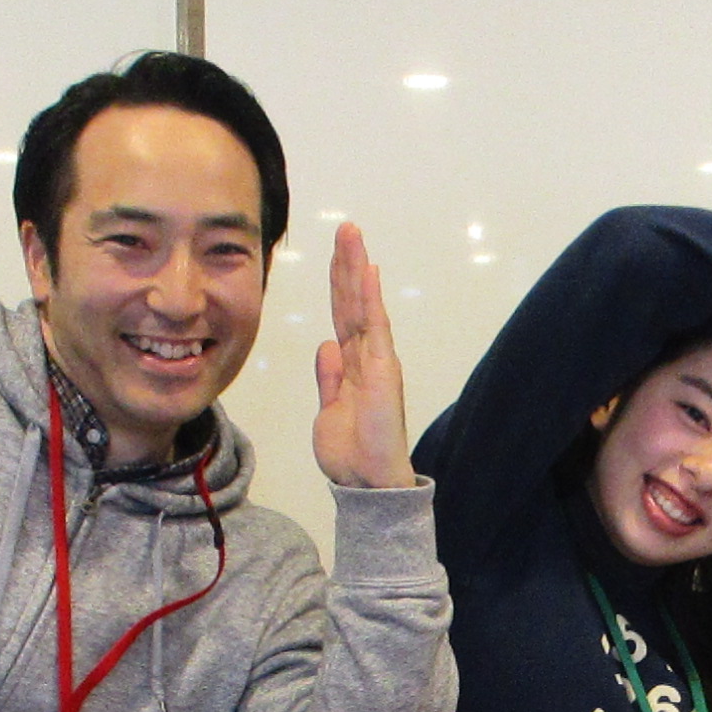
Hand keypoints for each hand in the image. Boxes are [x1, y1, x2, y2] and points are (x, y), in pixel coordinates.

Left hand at [312, 223, 415, 489]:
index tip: (335, 254)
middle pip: (353, 303)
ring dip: (357, 269)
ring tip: (353, 235)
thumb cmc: (351, 452)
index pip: (343, 316)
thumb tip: (327, 347)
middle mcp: (368, 357)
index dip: (338, 284)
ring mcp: (377, 362)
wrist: (366, 483)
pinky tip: (368, 272)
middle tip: (345, 228)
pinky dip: (370, 299)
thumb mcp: (329, 410)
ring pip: (364, 307)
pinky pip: (375, 328)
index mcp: (352, 365)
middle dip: (348, 264)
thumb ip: (330, 378)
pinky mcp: (384, 371)